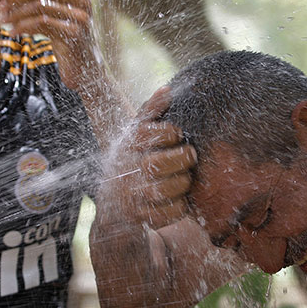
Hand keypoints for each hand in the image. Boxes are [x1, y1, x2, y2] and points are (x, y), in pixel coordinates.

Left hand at [0, 0, 95, 91]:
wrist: (87, 72)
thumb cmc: (69, 44)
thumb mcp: (60, 17)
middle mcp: (82, 2)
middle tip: (1, 4)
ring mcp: (80, 17)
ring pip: (40, 5)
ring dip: (16, 12)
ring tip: (2, 20)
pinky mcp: (74, 34)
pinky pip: (41, 23)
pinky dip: (23, 26)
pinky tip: (12, 32)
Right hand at [110, 86, 196, 229]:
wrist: (115, 206)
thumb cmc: (134, 160)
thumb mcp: (137, 134)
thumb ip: (152, 111)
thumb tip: (168, 89)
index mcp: (125, 146)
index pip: (146, 134)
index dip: (169, 132)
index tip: (179, 133)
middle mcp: (124, 171)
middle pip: (155, 164)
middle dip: (181, 158)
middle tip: (191, 155)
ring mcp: (130, 196)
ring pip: (162, 190)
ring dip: (181, 183)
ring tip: (185, 177)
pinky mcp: (140, 218)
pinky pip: (167, 214)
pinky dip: (179, 206)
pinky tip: (180, 198)